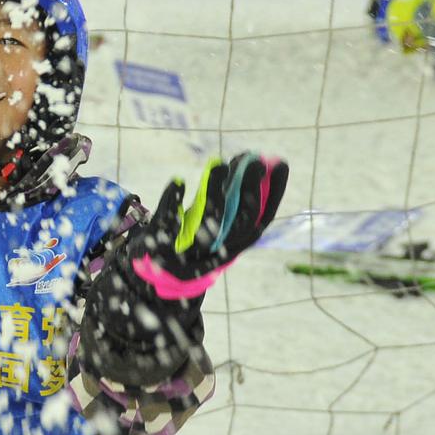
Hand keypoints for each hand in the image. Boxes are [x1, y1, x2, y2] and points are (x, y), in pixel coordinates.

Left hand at [128, 153, 289, 299]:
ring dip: (214, 191)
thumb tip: (254, 162)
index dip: (273, 193)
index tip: (279, 164)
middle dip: (250, 191)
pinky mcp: (161, 248)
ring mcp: (190, 252)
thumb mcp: (217, 221)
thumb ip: (234, 198)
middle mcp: (216, 252)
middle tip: (253, 160)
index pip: (261, 220)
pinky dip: (172, 201)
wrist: (155, 274)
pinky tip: (178, 182)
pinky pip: (168, 224)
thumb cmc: (192, 240)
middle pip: (240, 224)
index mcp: (234, 244)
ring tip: (219, 164)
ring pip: (207, 224)